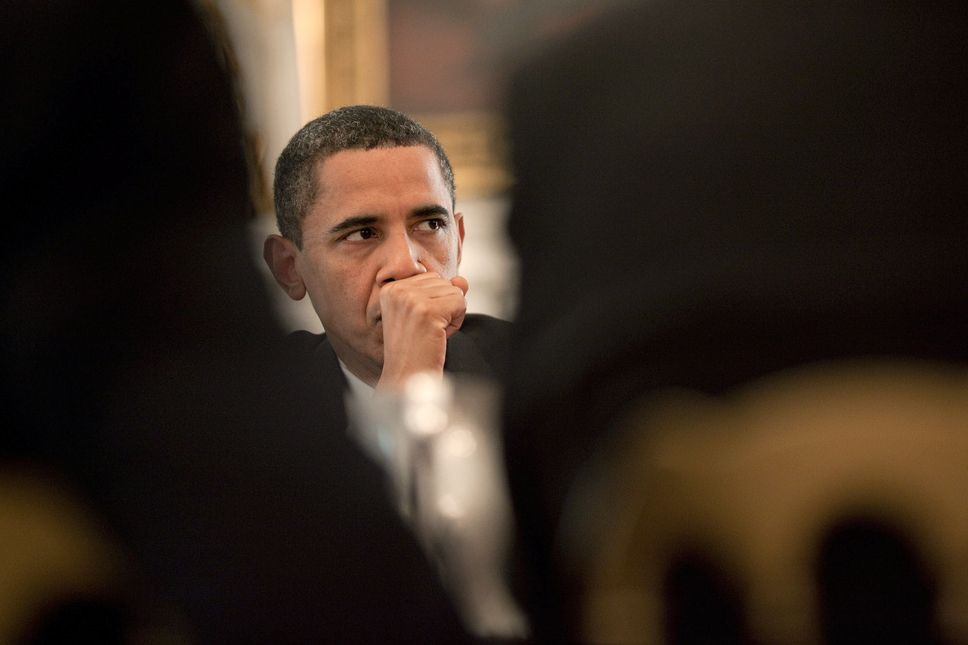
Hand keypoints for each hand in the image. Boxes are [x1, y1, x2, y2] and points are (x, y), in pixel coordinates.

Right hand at [376, 272, 468, 389]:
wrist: (406, 378)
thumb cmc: (415, 351)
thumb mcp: (425, 314)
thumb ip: (442, 292)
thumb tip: (461, 281)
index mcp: (390, 289)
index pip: (430, 278)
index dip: (433, 302)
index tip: (418, 324)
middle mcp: (397, 290)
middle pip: (442, 282)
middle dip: (444, 307)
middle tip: (426, 331)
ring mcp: (411, 299)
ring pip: (454, 291)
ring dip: (451, 315)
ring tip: (431, 334)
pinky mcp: (427, 311)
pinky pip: (460, 302)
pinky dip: (457, 322)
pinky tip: (439, 335)